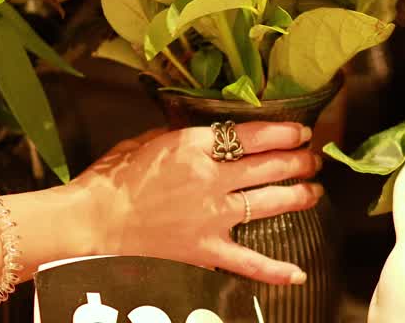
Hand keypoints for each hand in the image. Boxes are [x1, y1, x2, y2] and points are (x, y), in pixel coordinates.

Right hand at [66, 123, 322, 284]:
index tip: (299, 131)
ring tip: (314, 191)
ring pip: (269, 202)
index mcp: (194, 145)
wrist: (90, 222)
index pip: (253, 135)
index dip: (283, 132)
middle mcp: (211, 178)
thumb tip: (203, 133)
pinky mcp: (206, 250)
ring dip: (298, 196)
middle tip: (313, 158)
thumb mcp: (144, 140)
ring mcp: (212, 216)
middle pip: (269, 165)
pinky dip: (274, 270)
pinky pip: (248, 262)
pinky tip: (298, 272)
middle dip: (299, 160)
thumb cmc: (109, 179)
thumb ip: (178, 135)